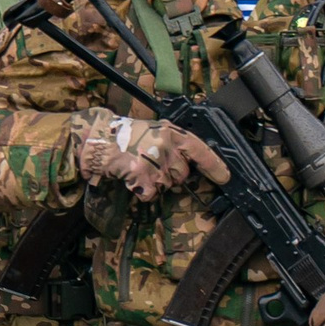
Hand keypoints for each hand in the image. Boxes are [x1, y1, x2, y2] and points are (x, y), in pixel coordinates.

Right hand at [71, 113, 226, 201]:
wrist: (98, 139)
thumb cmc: (125, 136)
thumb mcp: (155, 131)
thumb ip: (173, 144)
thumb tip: (189, 162)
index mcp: (172, 132)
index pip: (200, 149)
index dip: (215, 166)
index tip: (225, 177)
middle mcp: (166, 145)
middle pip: (182, 174)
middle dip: (170, 174)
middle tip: (150, 162)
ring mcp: (154, 161)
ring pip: (165, 186)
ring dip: (153, 183)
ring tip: (137, 167)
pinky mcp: (142, 176)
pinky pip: (150, 194)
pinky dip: (140, 190)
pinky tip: (130, 176)